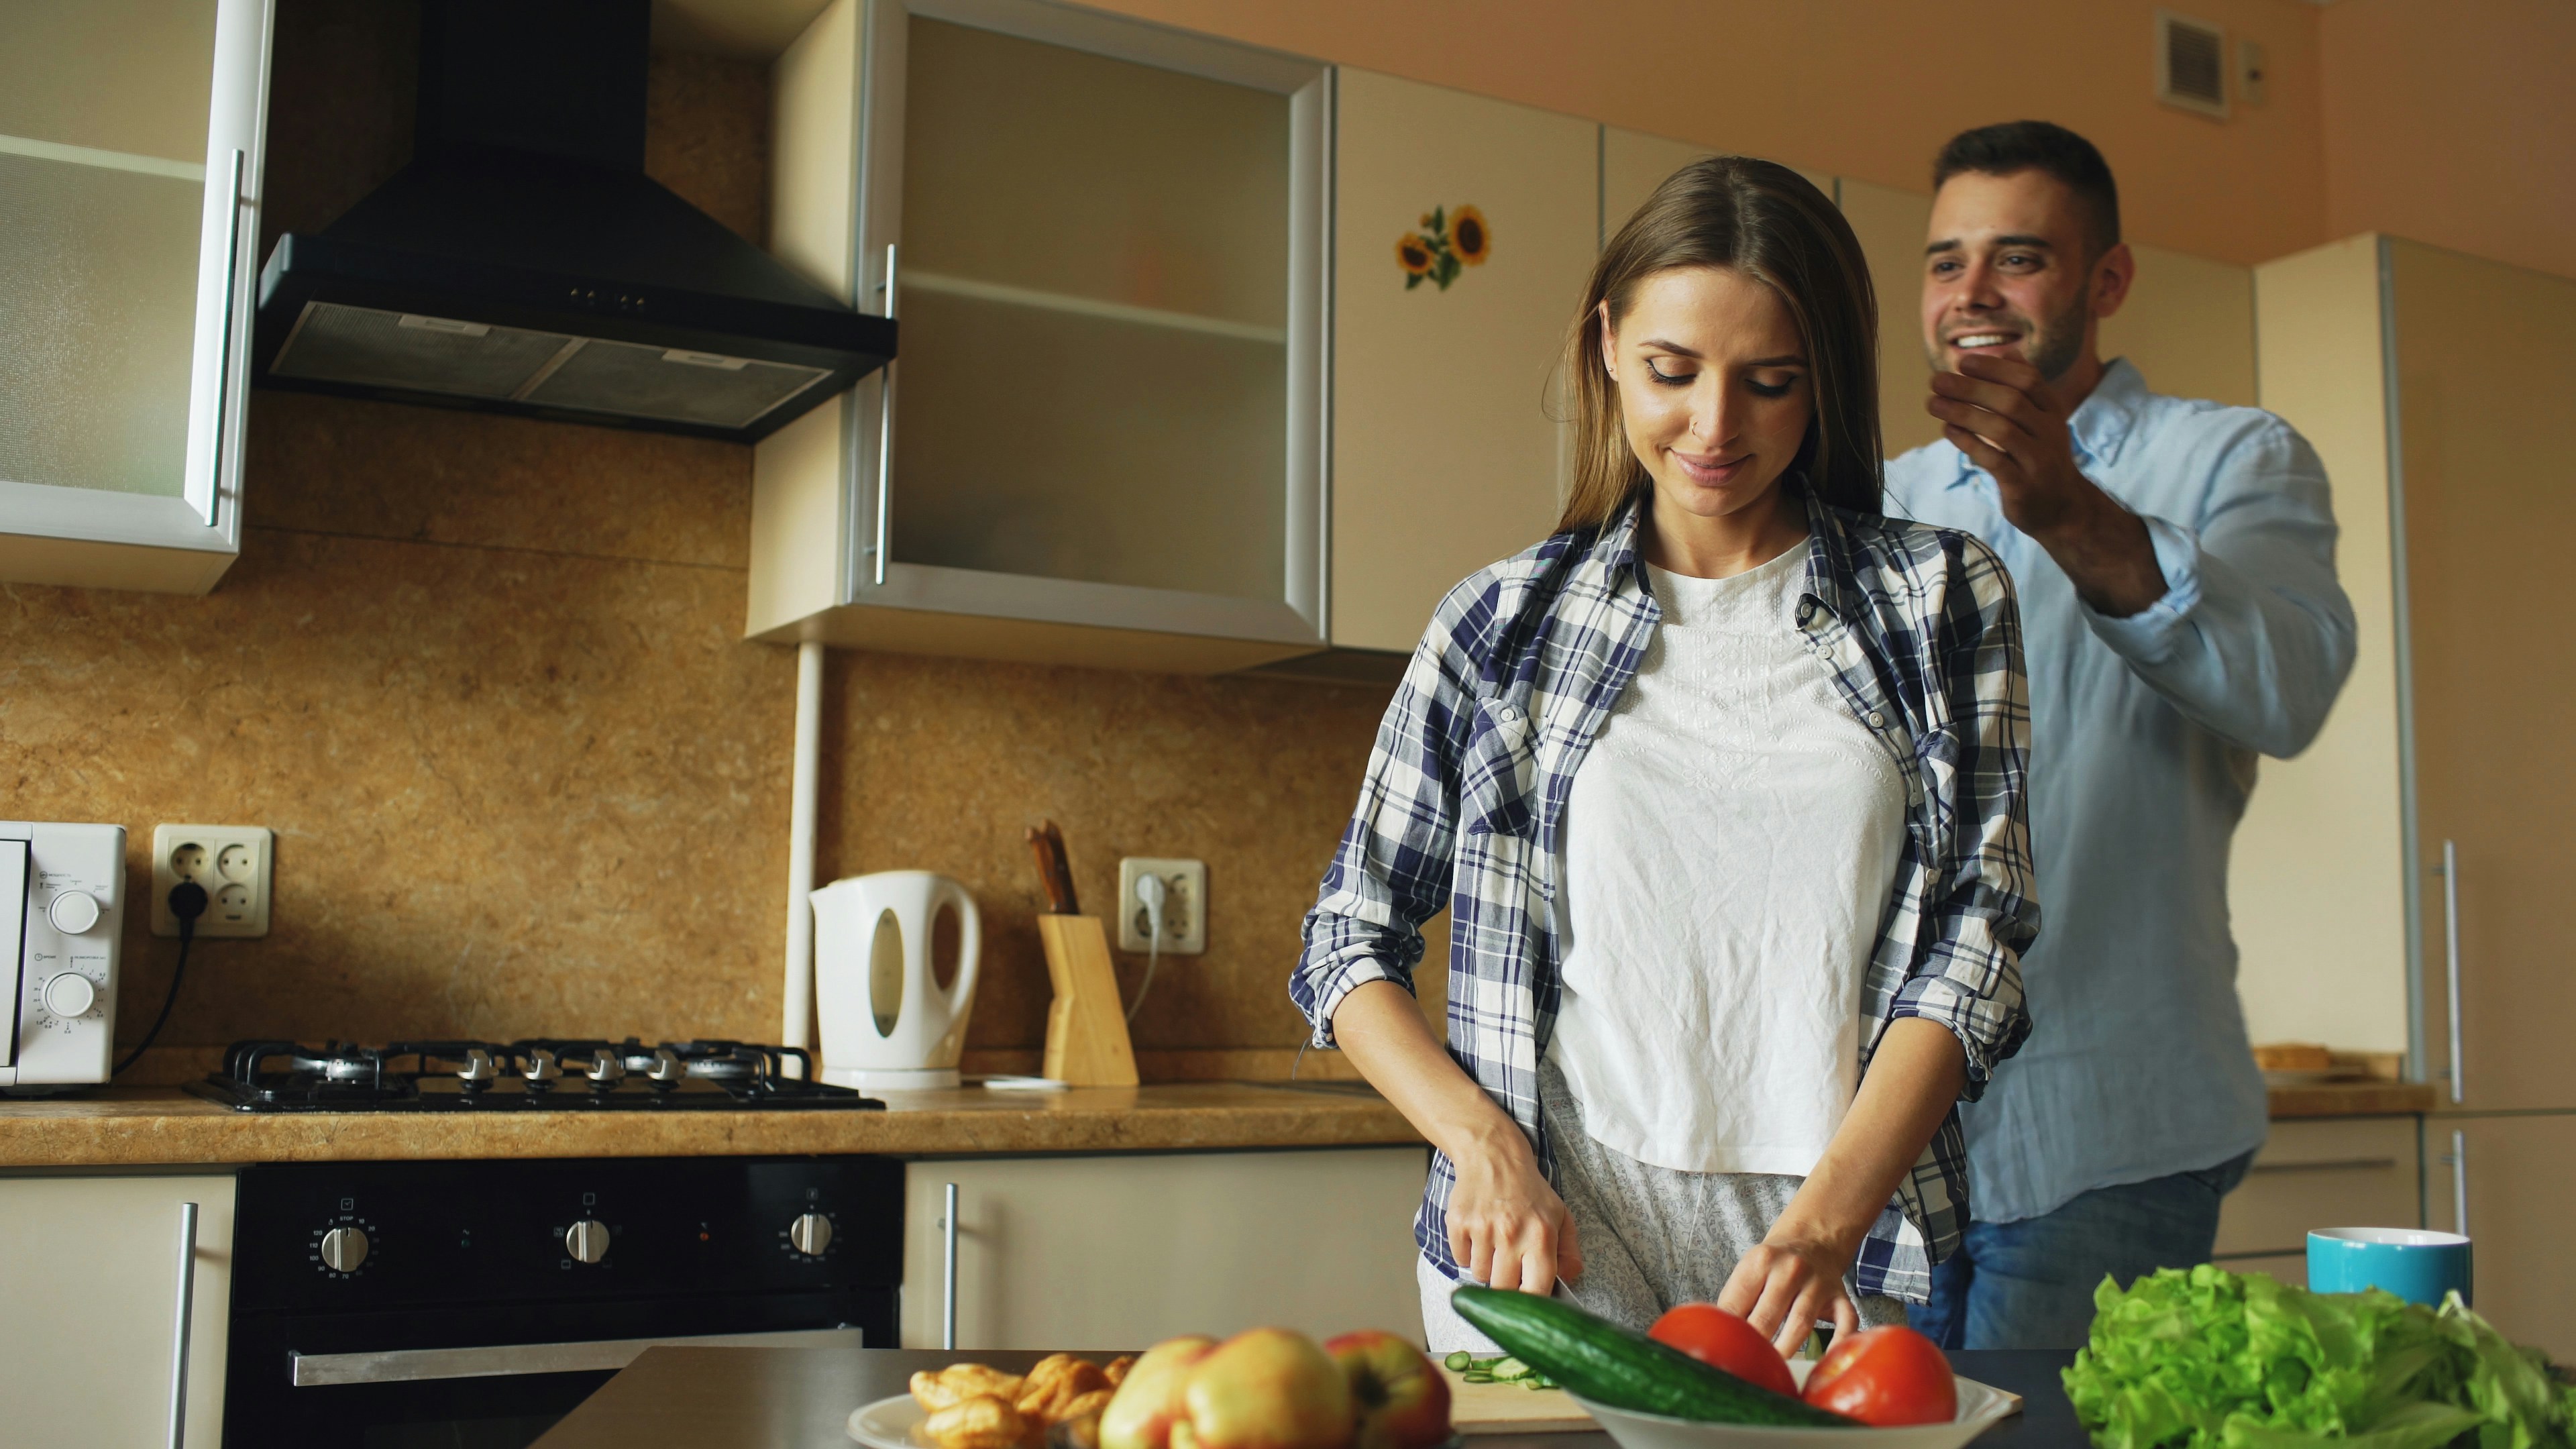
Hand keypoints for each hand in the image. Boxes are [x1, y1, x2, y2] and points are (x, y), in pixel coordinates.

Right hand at [1447, 1132, 1583, 1295]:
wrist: (1493, 1156)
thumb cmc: (1530, 1191)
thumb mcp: (1560, 1216)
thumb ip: (1569, 1252)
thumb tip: (1567, 1281)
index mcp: (1542, 1235)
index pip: (1536, 1290)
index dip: (1530, 1302)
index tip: (1528, 1298)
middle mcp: (1512, 1233)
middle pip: (1503, 1288)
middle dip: (1506, 1283)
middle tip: (1509, 1266)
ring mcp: (1482, 1228)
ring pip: (1479, 1276)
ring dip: (1486, 1267)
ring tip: (1494, 1244)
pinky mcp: (1458, 1223)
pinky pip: (1460, 1259)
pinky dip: (1467, 1253)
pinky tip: (1478, 1234)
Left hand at [1717, 1227, 1859, 1354]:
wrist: (1814, 1240)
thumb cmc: (1774, 1265)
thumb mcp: (1749, 1269)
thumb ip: (1735, 1299)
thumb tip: (1721, 1335)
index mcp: (1761, 1261)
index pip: (1738, 1302)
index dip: (1730, 1330)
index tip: (1725, 1351)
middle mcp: (1791, 1269)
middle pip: (1767, 1316)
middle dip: (1755, 1344)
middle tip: (1746, 1366)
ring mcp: (1818, 1283)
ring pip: (1800, 1322)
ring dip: (1785, 1349)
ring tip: (1773, 1369)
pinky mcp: (1841, 1297)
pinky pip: (1846, 1322)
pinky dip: (1839, 1341)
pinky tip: (1826, 1361)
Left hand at [1926, 353, 2164, 615]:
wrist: (2062, 509)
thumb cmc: (2040, 458)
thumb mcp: (2040, 421)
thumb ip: (2024, 388)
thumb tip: (2008, 351)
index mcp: (2053, 412)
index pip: (2028, 381)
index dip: (1995, 368)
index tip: (1963, 361)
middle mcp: (2050, 433)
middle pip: (2012, 402)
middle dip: (1971, 388)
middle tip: (1937, 380)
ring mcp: (2038, 460)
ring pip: (2001, 430)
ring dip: (1963, 413)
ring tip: (1933, 403)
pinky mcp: (2023, 486)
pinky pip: (1994, 460)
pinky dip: (1969, 443)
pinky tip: (1948, 430)